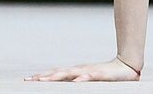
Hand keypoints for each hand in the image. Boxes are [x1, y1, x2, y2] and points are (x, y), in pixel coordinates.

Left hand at [24, 56, 140, 81]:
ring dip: (57, 76)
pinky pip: (90, 76)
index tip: (27, 80)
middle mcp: (79, 70)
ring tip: (46, 80)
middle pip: (58, 73)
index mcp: (75, 72)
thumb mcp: (87, 80)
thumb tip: (63, 85)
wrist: (126, 67)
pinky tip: (76, 81)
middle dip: (44, 77)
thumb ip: (75, 83)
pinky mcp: (100, 73)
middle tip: (30, 80)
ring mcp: (89, 71)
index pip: (55, 73)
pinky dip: (82, 78)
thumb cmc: (105, 76)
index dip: (41, 76)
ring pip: (70, 73)